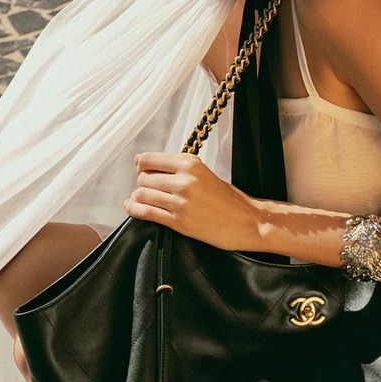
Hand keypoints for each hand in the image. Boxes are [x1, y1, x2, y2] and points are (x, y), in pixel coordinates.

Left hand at [126, 151, 262, 251]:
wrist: (249, 222)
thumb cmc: (229, 199)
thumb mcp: (204, 173)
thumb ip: (179, 169)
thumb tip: (146, 166)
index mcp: (190, 163)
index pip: (148, 159)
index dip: (141, 165)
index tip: (141, 170)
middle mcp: (184, 180)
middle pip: (143, 178)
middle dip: (142, 184)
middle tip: (149, 190)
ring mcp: (181, 202)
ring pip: (141, 194)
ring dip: (138, 198)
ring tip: (141, 200)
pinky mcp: (180, 222)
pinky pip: (146, 212)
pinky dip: (134, 209)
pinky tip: (132, 208)